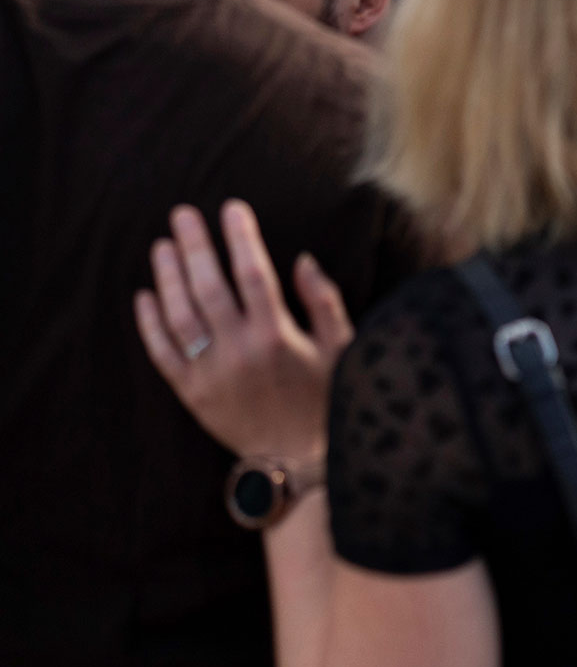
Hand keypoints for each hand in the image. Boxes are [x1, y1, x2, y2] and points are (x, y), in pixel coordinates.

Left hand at [134, 200, 353, 460]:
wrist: (297, 458)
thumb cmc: (326, 398)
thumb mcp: (340, 347)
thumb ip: (323, 300)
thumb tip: (301, 260)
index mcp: (278, 336)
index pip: (254, 274)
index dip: (241, 238)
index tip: (232, 208)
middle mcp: (240, 351)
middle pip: (209, 288)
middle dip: (195, 247)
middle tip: (182, 215)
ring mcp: (211, 373)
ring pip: (179, 316)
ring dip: (168, 278)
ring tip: (162, 246)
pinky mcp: (192, 394)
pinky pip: (163, 354)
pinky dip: (150, 324)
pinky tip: (145, 296)